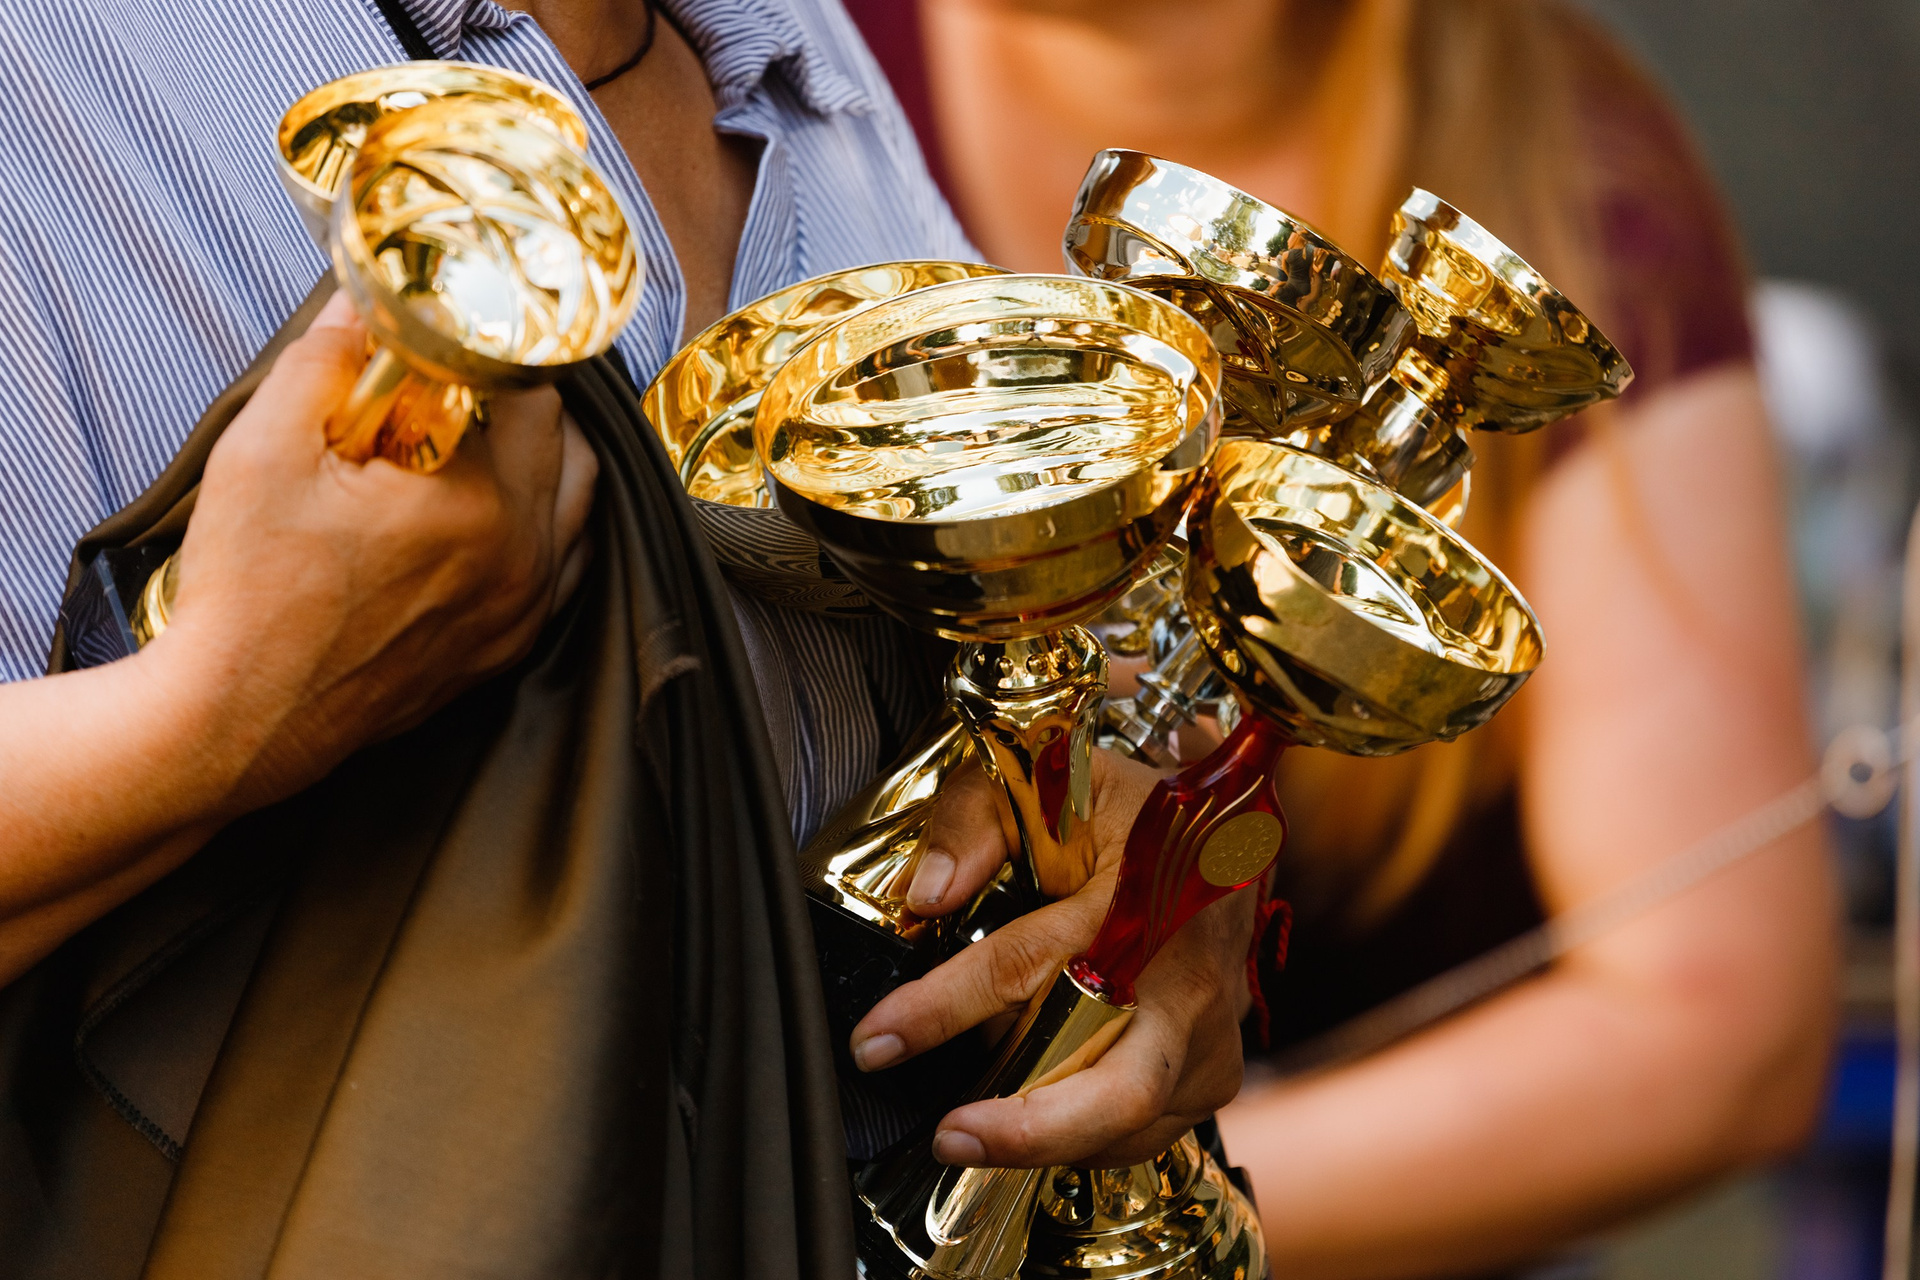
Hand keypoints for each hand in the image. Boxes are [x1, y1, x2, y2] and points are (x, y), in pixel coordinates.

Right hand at [152, 291, 596, 811]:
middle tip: (474, 379)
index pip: (531, 394)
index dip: (497, 353)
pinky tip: (505, 508)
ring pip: (581, 509)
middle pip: (570, 447)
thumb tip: (360, 301)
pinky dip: (551, 527)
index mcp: (479, 505)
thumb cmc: (249, 595)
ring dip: (551, 461)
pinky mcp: (507, 648)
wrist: (238, 718)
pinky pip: (565, 569)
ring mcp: (522, 611)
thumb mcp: (265, 450)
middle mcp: (522, 560)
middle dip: (528, 401)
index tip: (462, 339)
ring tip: (490, 433)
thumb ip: (324, 360)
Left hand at [851, 749, 1258, 1167]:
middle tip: (949, 1135)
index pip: (1026, 966)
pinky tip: (1035, 1124)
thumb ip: (977, 823)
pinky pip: (1151, 1128)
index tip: (876, 1042)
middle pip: (1117, 1087)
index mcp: (1138, 898)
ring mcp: (1209, 1031)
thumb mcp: (1051, 779)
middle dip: (1026, 1129)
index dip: (941, 1011)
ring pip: (1131, 1121)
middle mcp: (1184, 976)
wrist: (1227, 834)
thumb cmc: (1132, 808)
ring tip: (973, 1132)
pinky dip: (1088, 1139)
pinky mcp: (1215, 1065)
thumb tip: (928, 894)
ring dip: (1048, 1141)